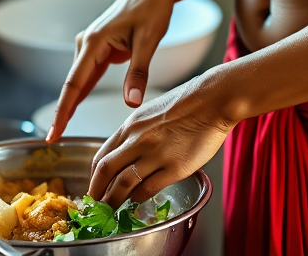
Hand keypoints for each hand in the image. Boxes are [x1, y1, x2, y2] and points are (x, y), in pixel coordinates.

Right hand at [47, 0, 176, 142]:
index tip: (52, 134)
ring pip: (79, 80)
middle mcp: (87, 42)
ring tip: (62, 130)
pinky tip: (75, 108)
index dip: (62, 111)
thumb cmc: (153, 8)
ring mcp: (91, 44)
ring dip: (72, 103)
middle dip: (64, 112)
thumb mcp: (149, 40)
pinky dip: (82, 91)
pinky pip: (88, 74)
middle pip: (73, 84)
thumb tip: (131, 102)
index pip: (74, 84)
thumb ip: (139, 72)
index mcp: (95, 41)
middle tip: (54, 141)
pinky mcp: (99, 46)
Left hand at [86, 75, 235, 206]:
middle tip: (97, 205)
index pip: (101, 155)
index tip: (94, 187)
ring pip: (123, 184)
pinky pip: (148, 189)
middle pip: (105, 172)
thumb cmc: (188, 102)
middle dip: (97, 193)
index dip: (94, 177)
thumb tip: (126, 154)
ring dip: (114, 201)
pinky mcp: (175, 167)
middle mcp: (139, 139)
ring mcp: (156, 153)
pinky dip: (138, 198)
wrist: (214, 98)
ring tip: (112, 209)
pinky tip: (138, 200)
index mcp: (132, 124)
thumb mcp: (152, 111)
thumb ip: (136, 132)